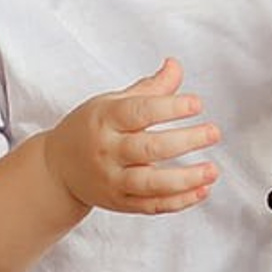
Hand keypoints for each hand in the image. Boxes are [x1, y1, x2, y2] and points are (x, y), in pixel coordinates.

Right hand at [41, 58, 219, 215]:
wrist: (57, 168)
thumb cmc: (91, 128)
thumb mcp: (112, 102)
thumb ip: (149, 88)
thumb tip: (175, 65)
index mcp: (106, 119)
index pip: (139, 112)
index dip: (170, 107)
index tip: (197, 104)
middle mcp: (108, 151)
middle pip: (148, 149)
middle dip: (185, 141)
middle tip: (214, 132)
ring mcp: (113, 180)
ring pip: (150, 184)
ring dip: (185, 179)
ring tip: (212, 170)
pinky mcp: (120, 203)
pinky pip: (151, 206)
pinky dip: (178, 202)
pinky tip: (201, 191)